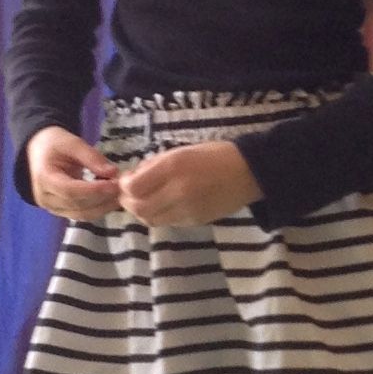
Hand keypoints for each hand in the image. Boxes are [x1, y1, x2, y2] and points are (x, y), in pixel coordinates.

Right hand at [26, 125, 121, 217]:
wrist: (38, 152)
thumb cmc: (54, 144)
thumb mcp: (72, 143)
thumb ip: (91, 157)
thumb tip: (113, 172)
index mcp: (44, 178)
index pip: (70, 190)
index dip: (94, 190)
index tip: (114, 184)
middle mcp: (45, 198)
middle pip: (78, 205)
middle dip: (103, 199)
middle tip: (123, 188)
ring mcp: (52, 208)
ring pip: (82, 214)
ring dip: (104, 207)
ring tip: (120, 194)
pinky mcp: (61, 212)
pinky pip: (82, 214)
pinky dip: (99, 208)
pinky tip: (111, 199)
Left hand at [117, 139, 257, 228]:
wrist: (248, 172)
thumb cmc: (213, 155)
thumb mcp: (180, 151)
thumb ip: (154, 165)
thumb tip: (132, 178)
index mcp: (173, 167)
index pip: (133, 187)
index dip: (124, 186)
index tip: (127, 180)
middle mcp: (178, 190)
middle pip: (139, 208)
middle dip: (129, 203)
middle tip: (130, 195)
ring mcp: (187, 209)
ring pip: (151, 219)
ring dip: (143, 211)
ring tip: (147, 200)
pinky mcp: (195, 221)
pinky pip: (168, 222)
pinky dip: (160, 215)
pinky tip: (165, 205)